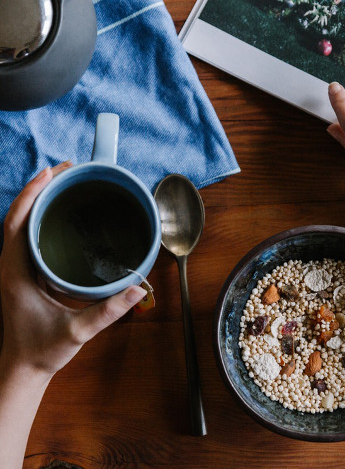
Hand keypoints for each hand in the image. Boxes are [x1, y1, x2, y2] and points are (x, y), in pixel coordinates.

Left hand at [0, 163, 146, 377]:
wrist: (22, 368)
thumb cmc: (42, 350)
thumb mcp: (77, 331)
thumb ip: (108, 311)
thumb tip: (138, 289)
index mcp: (15, 273)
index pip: (16, 223)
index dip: (31, 194)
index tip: (51, 173)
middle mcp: (11, 265)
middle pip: (17, 216)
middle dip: (38, 188)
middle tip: (66, 170)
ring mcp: (16, 268)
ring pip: (20, 224)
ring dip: (38, 200)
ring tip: (63, 183)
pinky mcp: (24, 273)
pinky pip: (27, 236)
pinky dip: (40, 218)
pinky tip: (60, 214)